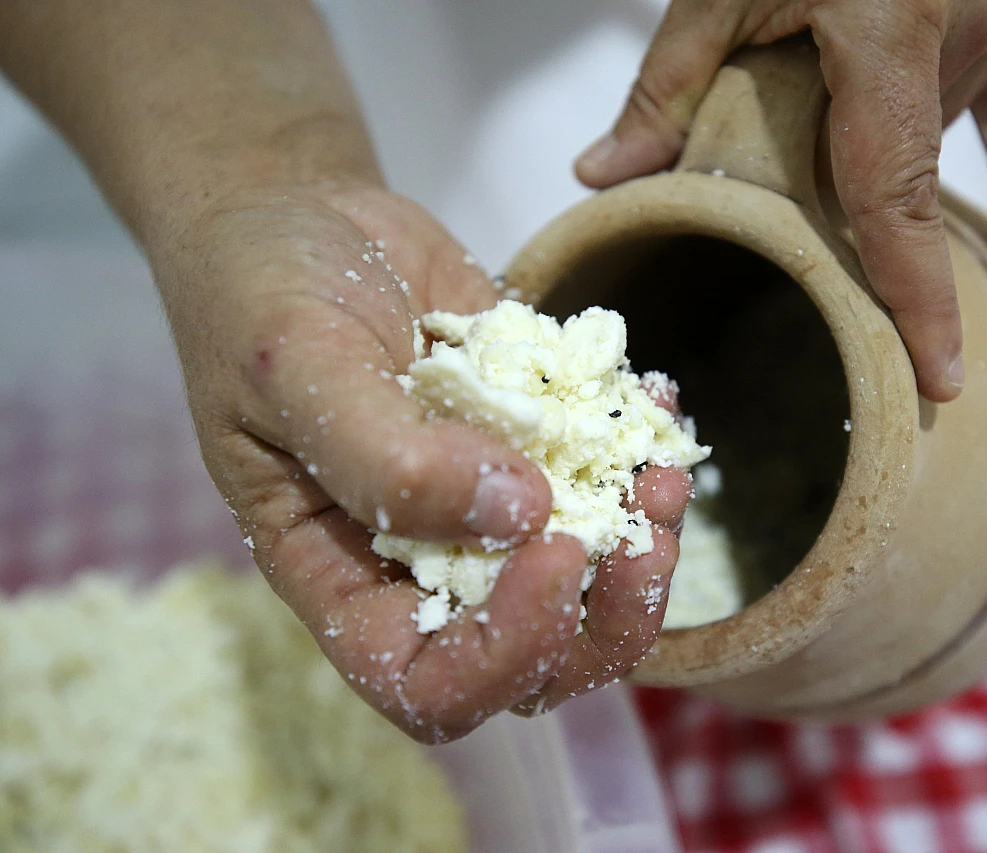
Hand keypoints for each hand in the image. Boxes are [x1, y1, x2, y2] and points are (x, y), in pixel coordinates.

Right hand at [156, 181, 691, 740]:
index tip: (553, 551)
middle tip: (649, 532)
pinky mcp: (537, 446)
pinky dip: (645, 451)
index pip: (429, 681)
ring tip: (665, 472)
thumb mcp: (293, 366)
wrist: (300, 217)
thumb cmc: (259, 294)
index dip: (504, 652)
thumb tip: (518, 517)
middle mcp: (423, 561)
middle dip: (607, 617)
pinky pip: (609, 484)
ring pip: (589, 585)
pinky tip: (655, 395)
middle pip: (533, 660)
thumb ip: (387, 457)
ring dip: (645, 546)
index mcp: (343, 574)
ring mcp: (488, 506)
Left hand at [576, 0, 986, 401]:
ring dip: (900, 170)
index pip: (901, 198)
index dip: (920, 298)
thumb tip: (600, 175)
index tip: (940, 379)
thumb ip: (670, 81)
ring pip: (948, 139)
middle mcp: (972, 24)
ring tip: (896, 251)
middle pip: (907, 169)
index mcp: (894, 27)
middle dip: (857, 214)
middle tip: (837, 281)